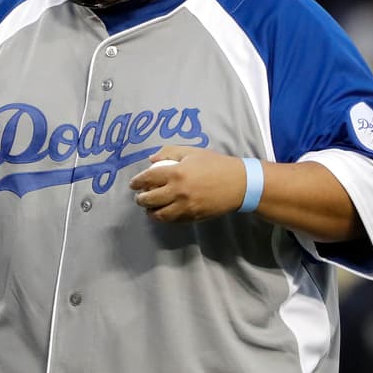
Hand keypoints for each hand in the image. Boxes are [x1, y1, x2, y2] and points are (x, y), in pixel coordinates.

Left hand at [129, 146, 248, 221]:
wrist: (239, 184)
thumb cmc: (216, 164)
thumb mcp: (192, 152)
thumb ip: (169, 152)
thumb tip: (151, 160)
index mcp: (176, 172)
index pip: (148, 179)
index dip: (137, 182)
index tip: (133, 184)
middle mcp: (178, 191)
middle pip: (149, 199)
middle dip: (140, 199)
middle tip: (139, 196)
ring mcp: (185, 206)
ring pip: (158, 214)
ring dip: (150, 211)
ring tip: (149, 208)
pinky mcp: (192, 217)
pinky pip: (172, 220)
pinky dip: (164, 217)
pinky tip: (163, 212)